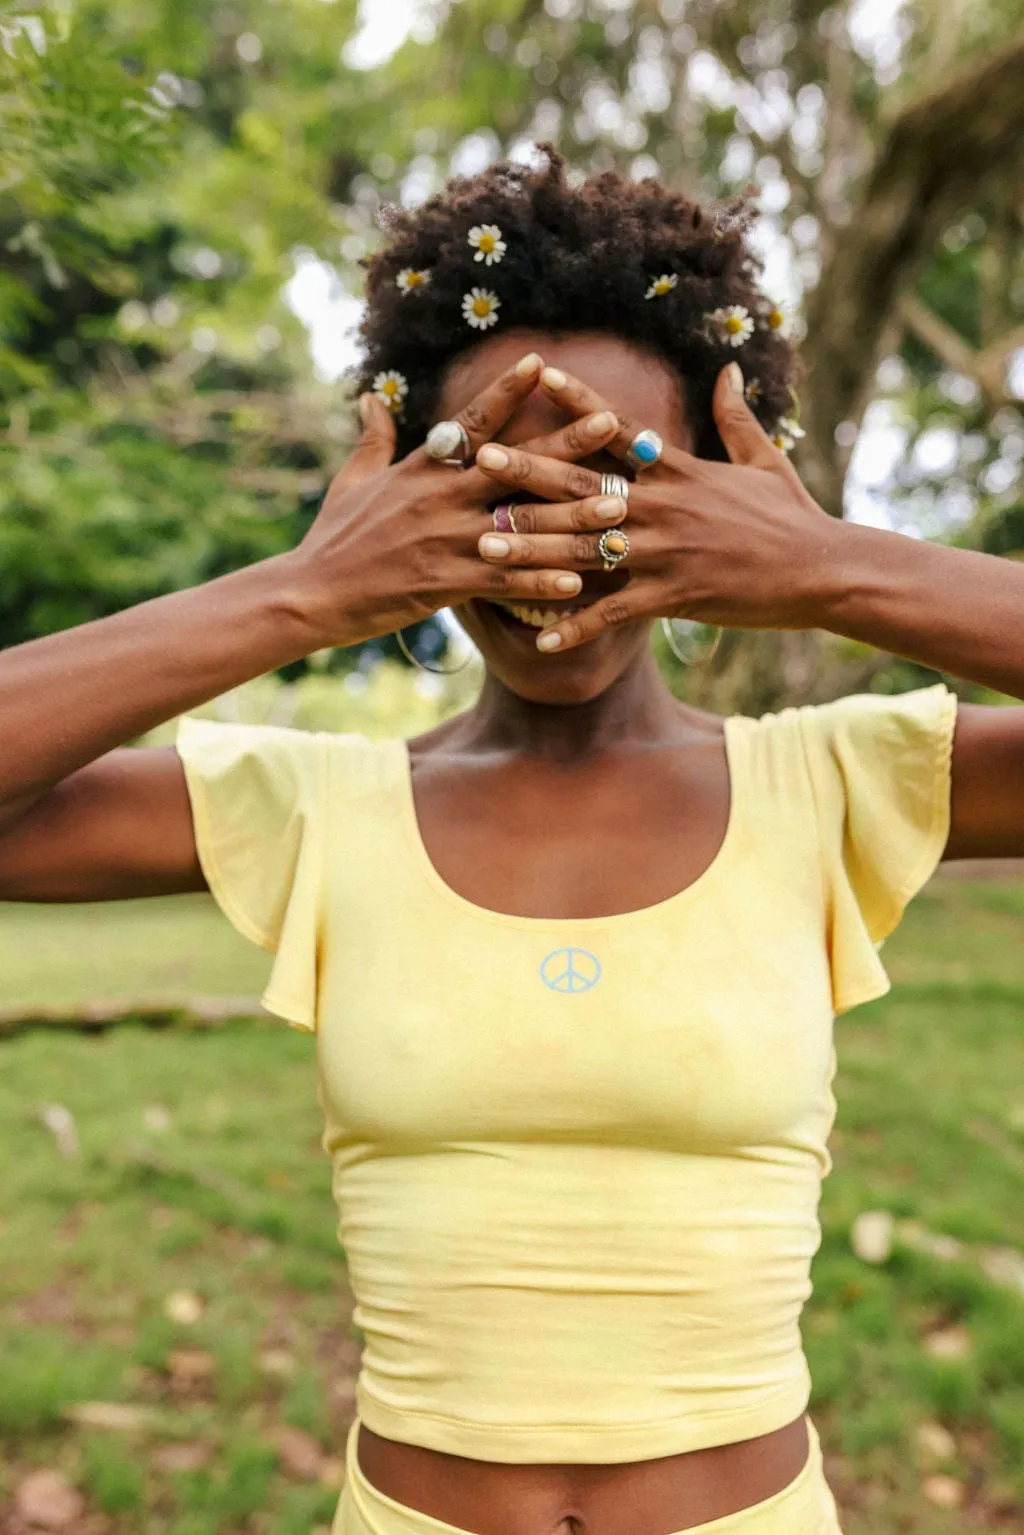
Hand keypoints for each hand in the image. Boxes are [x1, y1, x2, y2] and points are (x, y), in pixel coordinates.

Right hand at [291, 354, 630, 648]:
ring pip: (521, 525)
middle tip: (612, 421)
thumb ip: (372, 440)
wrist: (310, 594)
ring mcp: (444, 539)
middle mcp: (439, 497)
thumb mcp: (352, 481)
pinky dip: (541, 580)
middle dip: (566, 442)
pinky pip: (504, 580)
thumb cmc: (333, 538)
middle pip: (515, 464)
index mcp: (421, 469)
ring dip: (572, 516)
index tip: (543, 362)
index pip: (473, 422)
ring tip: (617, 508)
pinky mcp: (444, 582)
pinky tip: (579, 581)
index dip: (508, 391)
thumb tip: (369, 398)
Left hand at [472, 362, 839, 651]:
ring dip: (531, 551)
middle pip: (582, 486)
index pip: (618, 428)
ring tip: (484, 551)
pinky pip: (613, 614)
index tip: (540, 375)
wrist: (825, 569)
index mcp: (678, 470)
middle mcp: (663, 506)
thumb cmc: (793, 516)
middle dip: (527, 473)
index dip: (579, 400)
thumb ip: (735, 416)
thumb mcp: (764, 461)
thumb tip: (728, 369)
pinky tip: (542, 641)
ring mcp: (666, 552)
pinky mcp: (674, 596)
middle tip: (478, 461)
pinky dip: (577, 627)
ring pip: (584, 550)